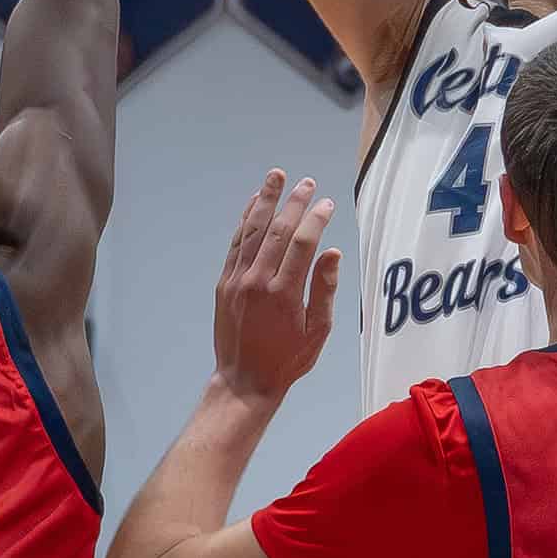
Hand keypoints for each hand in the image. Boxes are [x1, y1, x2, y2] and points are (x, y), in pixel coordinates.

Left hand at [213, 171, 341, 402]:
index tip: (326, 204)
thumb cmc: (287, 359)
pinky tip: (254, 203)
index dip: (315, 220)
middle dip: (293, 203)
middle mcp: (258, 281)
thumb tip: (331, 252)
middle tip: (307, 183)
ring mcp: (237, 280)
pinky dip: (244, 221)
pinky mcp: (224, 283)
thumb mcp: (317, 332)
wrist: (244, 381)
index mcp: (284, 294)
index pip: (302, 244)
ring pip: (252, 231)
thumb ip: (324, 289)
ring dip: (265, 201)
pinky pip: (235, 244)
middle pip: (277, 231)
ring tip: (276, 176)